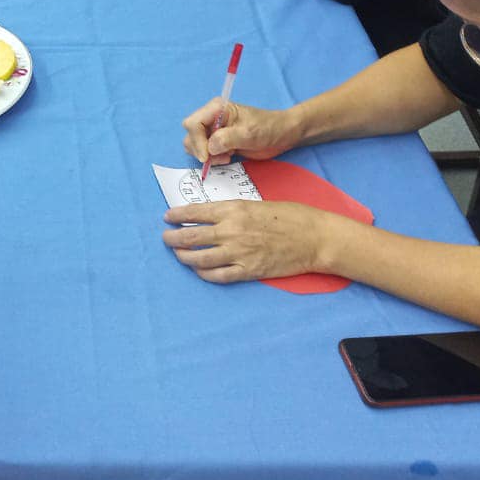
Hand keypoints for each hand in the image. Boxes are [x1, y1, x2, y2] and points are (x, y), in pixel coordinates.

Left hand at [162, 199, 333, 284]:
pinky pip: (218, 276)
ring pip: (199, 258)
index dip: (177, 215)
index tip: (167, 217)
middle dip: (173, 238)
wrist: (314, 238)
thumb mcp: (258, 204)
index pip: (195, 212)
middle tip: (165, 238)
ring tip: (178, 254)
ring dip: (184, 257)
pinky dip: (204, 274)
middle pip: (191, 237)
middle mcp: (231, 231)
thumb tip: (212, 217)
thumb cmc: (290, 216)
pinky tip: (199, 271)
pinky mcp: (248, 271)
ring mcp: (239, 253)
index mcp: (234, 209)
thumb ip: (234, 211)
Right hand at [182, 97, 299, 165]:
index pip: (193, 123)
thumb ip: (227, 139)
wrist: (281, 135)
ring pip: (194, 145)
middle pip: (190, 135)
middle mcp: (211, 118)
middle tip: (221, 156)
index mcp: (216, 108)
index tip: (207, 156)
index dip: (197, 141)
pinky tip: (229, 156)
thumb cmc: (268, 128)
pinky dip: (213, 159)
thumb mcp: (249, 133)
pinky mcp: (217, 142)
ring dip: (207, 156)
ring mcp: (213, 131)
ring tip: (227, 156)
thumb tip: (209, 148)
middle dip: (201, 149)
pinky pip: (205, 153)